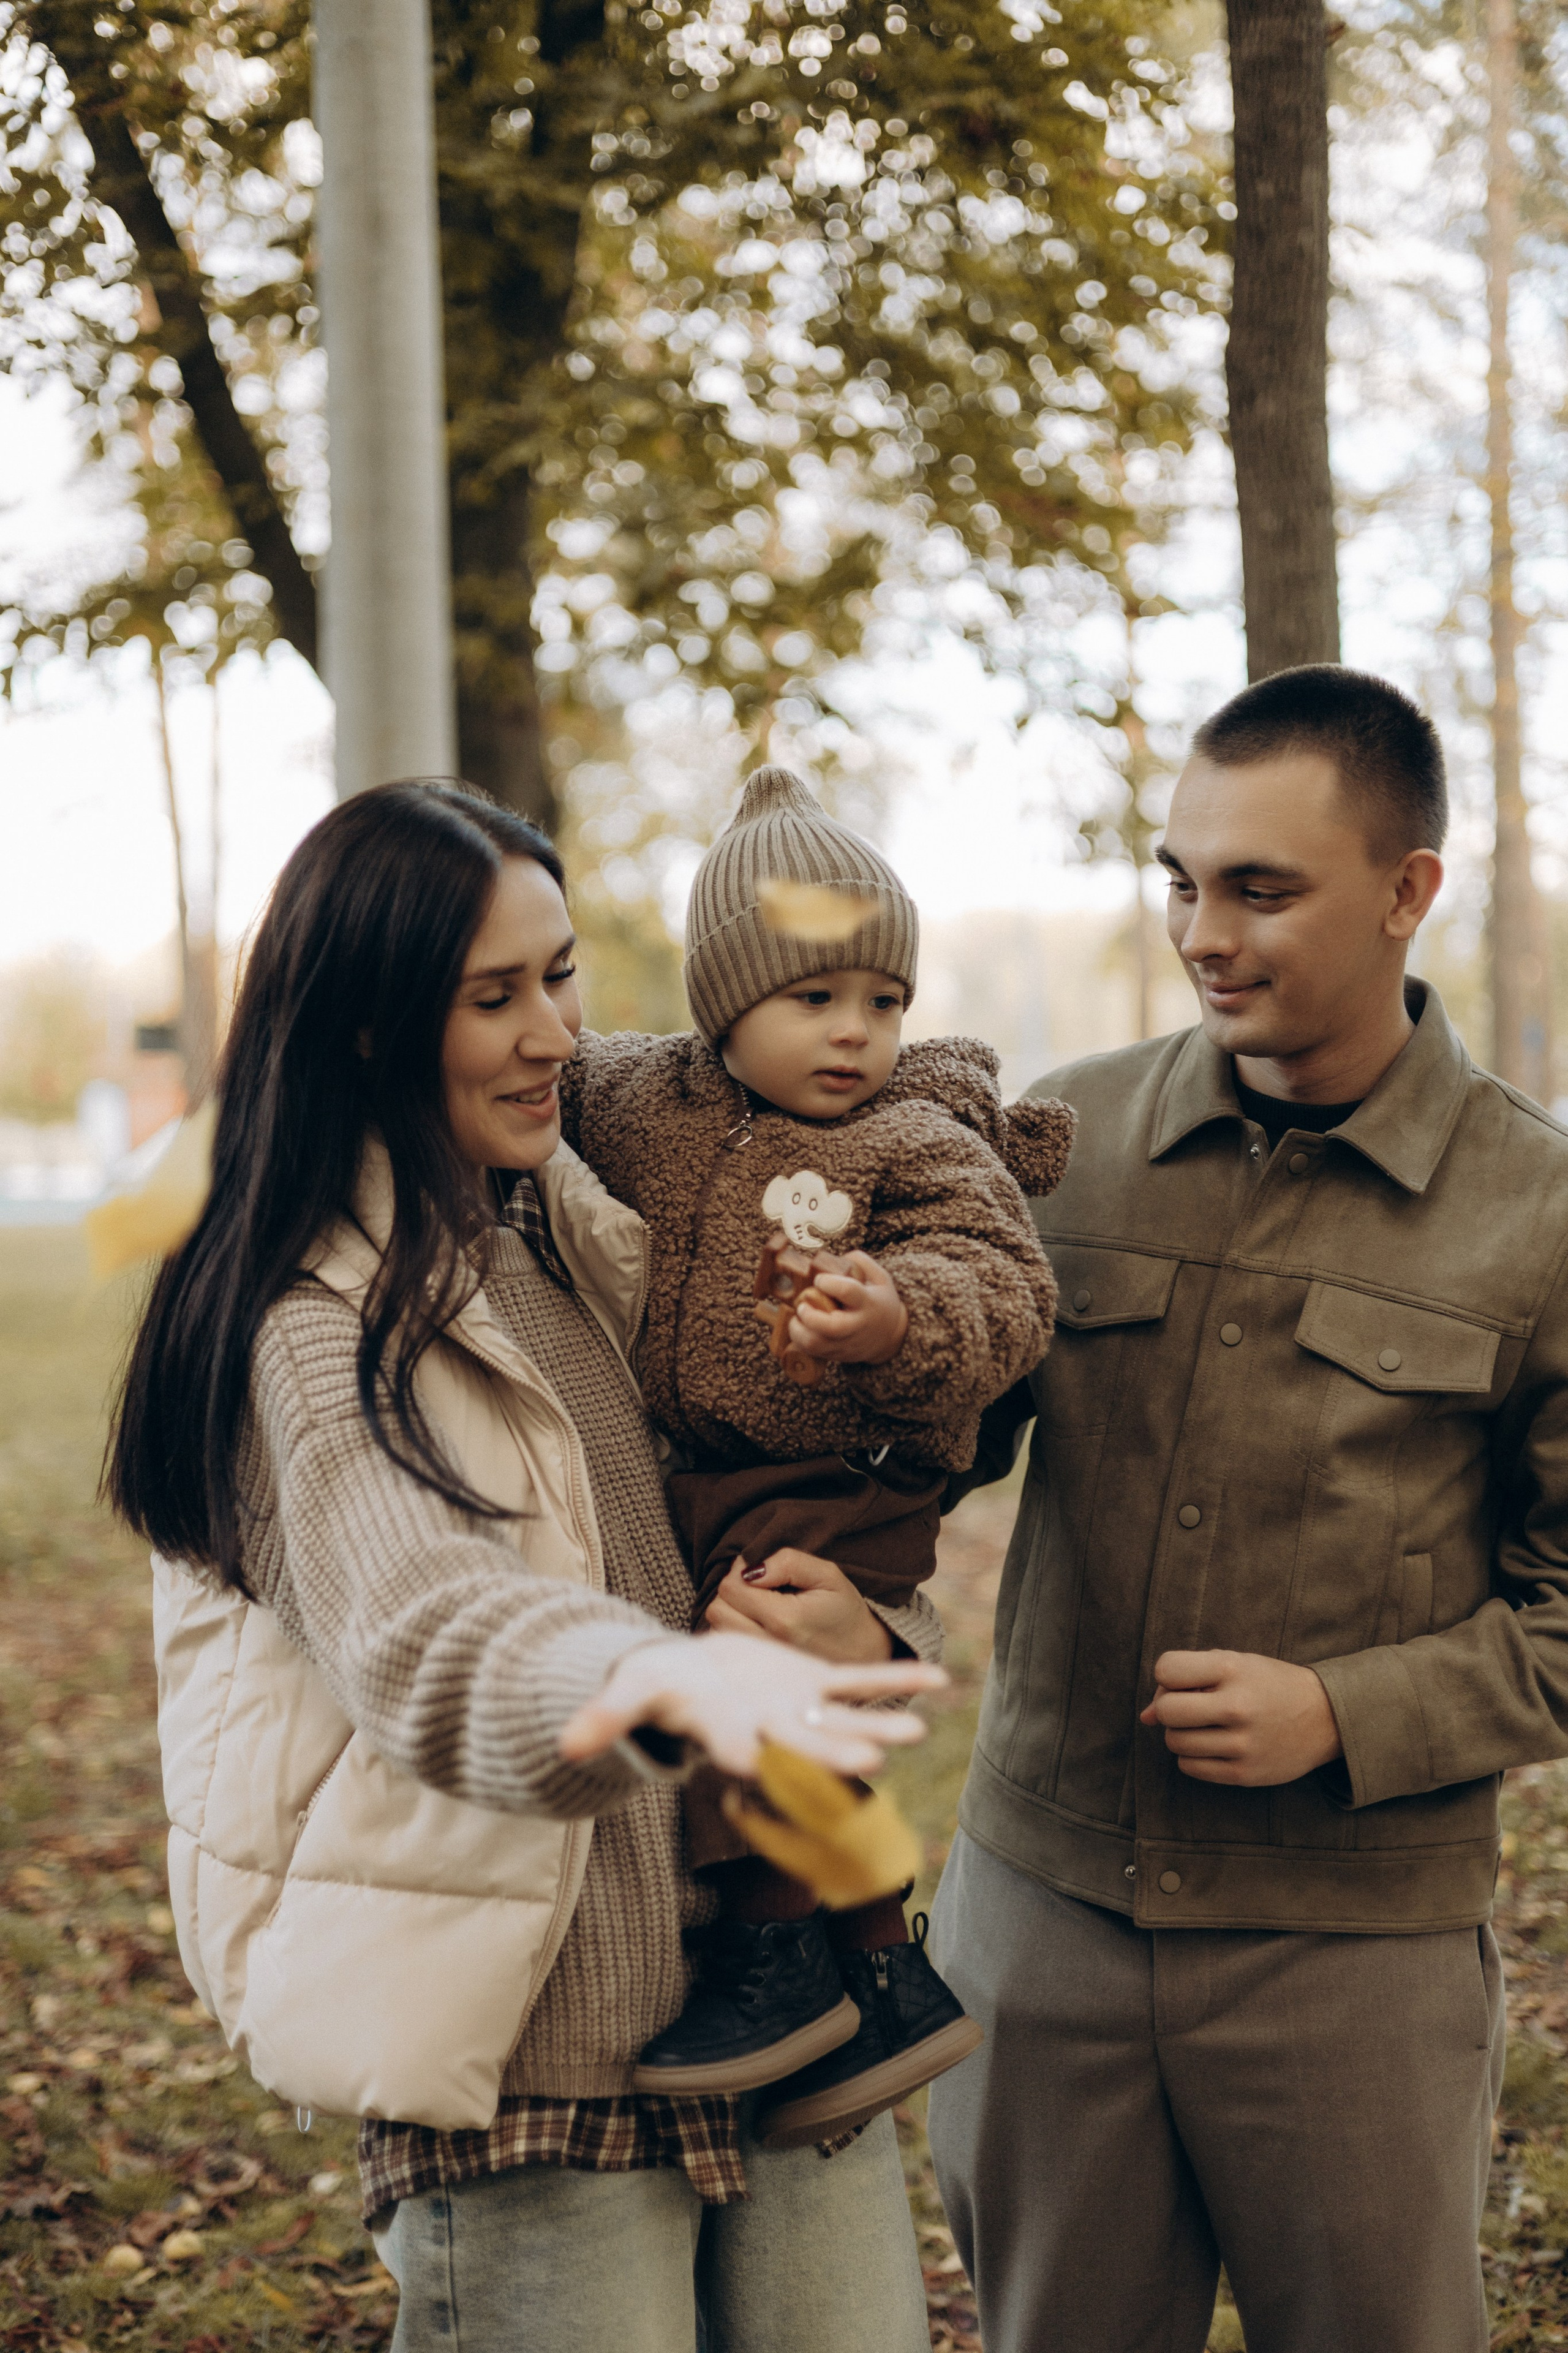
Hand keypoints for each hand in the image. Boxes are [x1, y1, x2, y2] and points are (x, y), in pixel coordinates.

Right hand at [558, 1630, 942, 1778]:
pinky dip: (896, 1679)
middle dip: (839, 1752)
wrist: (686, 1675)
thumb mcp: (630, 1694)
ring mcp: (800, 1709)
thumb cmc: (655, 1687)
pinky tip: (937, 1679)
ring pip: (845, 1717)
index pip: (752, 1756)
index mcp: (730, 1740)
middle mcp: (773, 1734)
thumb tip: (567, 1745)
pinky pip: (862, 1680)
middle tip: (874, 1760)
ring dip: (881, 1722)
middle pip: (808, 1747)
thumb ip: (607, 1718)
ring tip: (921, 1728)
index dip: (774, 1763)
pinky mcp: (815, 1680)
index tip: (794, 1771)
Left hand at [703, 1548, 894, 1664]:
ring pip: (718, 1629)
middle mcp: (768, 1646)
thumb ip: (788, 1563)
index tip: (759, 1572)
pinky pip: (729, 1645)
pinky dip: (734, 1629)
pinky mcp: (759, 1673)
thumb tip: (749, 1569)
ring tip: (759, 1607)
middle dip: (731, 1592)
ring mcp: (761, 1665)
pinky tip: (757, 1624)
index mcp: (784, 1620)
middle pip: (718, 1610)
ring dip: (731, 1612)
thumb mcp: (827, 1575)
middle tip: (757, 1587)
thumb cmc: (845, 1611)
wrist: (863, 1656)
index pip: (731, 1588)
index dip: (739, 1571)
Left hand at [788, 1250, 908, 1365]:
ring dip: (798, 1330)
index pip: (847, 1291)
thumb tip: (834, 1257)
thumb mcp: (880, 1278)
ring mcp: (846, 1343)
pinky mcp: (837, 1355)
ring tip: (797, 1317)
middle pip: (831, 1327)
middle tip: (801, 1304)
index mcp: (868, 1302)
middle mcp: (857, 1325)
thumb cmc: (880, 1302)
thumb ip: (859, 1262)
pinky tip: (801, 1328)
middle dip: (809, 1314)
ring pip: (816, 1344)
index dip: (828, 1283)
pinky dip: (799, 1341)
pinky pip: (811, 1352)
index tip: (819, 1279)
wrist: (890, 1336)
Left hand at [1139, 1650, 1342, 1785]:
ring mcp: (1242, 1743)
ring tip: (1206, 1726)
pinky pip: (1190, 1768)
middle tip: (1190, 1708)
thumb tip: (1146, 1717)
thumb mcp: (1235, 1664)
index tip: (1185, 1681)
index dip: (1168, 1676)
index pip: (1166, 1669)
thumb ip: (1188, 1680)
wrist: (1326, 1717)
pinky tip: (1213, 1745)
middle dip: (1170, 1708)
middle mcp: (1237, 1706)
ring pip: (1175, 1742)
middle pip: (1167, 1711)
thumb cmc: (1269, 1685)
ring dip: (1181, 1734)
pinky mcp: (1244, 1773)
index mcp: (1233, 1669)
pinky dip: (1193, 1757)